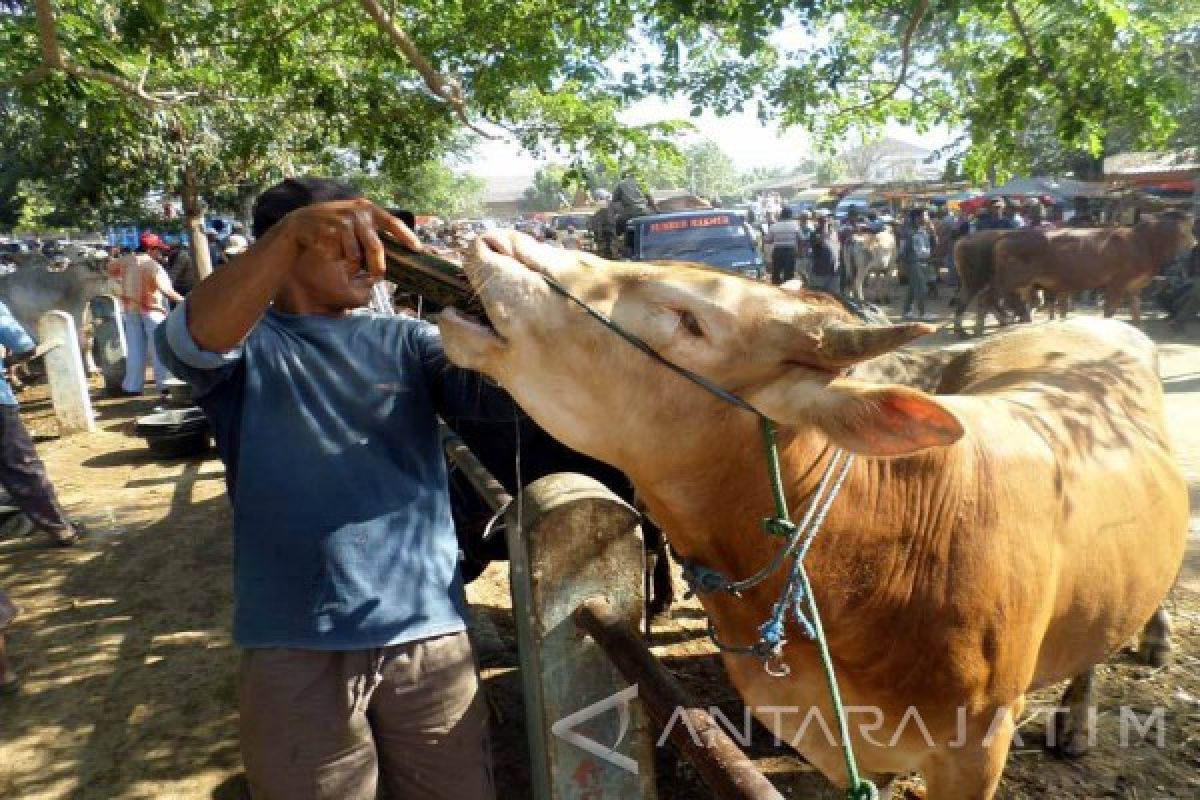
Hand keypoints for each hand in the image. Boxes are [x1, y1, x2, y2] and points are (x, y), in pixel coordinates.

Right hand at [275, 199, 419, 280]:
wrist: (300, 223)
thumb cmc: (331, 224)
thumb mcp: (352, 218)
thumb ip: (371, 228)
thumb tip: (397, 250)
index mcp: (366, 208)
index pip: (392, 222)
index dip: (406, 236)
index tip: (417, 249)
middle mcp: (357, 213)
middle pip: (375, 247)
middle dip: (378, 267)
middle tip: (379, 277)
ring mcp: (343, 222)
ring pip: (356, 257)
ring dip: (352, 266)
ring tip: (344, 261)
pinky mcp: (329, 232)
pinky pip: (340, 257)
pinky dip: (337, 260)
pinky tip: (328, 251)